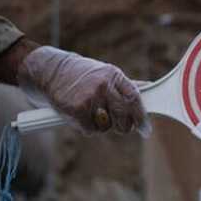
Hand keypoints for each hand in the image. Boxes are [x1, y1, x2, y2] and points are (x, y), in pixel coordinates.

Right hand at [16, 46, 150, 135]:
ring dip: (103, 126)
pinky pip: (91, 130)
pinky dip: (87, 127)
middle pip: (124, 116)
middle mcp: (104, 85)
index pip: (135, 99)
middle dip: (125, 126)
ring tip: (93, 112)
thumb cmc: (81, 75)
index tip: (145, 128)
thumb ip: (126, 84)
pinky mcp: (76, 109)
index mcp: (114, 75)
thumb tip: (150, 88)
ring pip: (107, 126)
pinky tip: (80, 115)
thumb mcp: (106, 73)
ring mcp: (90, 98)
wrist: (50, 71)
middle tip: (121, 126)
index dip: (141, 117)